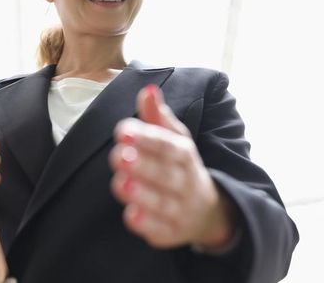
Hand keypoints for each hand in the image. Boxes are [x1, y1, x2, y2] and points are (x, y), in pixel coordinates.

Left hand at [108, 85, 234, 249]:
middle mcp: (186, 183)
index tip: (122, 131)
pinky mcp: (171, 233)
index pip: (169, 146)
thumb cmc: (179, 167)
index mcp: (185, 156)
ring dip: (142, 195)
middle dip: (142, 166)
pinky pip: (160, 230)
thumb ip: (157, 118)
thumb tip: (147, 90)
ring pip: (162, 203)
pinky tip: (131, 215)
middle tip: (118, 156)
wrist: (205, 211)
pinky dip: (147, 224)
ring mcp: (180, 210)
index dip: (147, 138)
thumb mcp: (174, 140)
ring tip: (121, 184)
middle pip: (166, 175)